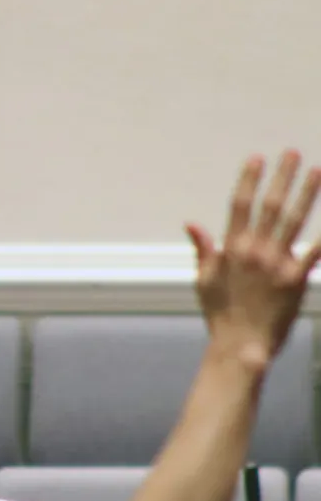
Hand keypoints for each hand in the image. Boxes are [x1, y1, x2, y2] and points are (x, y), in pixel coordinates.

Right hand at [185, 150, 320, 366]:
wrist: (240, 346)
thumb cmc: (220, 314)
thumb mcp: (203, 280)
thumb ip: (203, 249)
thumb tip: (192, 224)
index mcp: (231, 248)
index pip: (240, 204)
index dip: (249, 180)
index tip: (257, 159)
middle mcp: (254, 251)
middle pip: (270, 205)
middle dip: (282, 177)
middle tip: (292, 153)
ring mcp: (276, 264)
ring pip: (293, 221)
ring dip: (306, 194)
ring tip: (316, 172)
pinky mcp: (295, 280)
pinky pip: (313, 254)